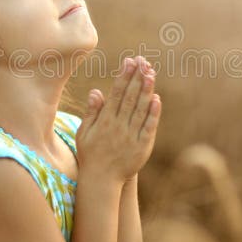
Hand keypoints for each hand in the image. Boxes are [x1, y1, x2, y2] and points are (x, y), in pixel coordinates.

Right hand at [75, 56, 160, 183]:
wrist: (101, 180)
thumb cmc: (91, 154)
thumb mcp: (85, 133)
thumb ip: (92, 112)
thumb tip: (96, 91)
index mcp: (104, 121)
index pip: (115, 94)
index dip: (123, 76)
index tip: (129, 62)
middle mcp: (118, 126)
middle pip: (129, 98)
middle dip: (136, 78)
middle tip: (143, 61)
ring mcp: (131, 136)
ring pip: (140, 109)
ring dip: (146, 91)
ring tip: (151, 73)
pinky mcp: (142, 146)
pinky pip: (148, 127)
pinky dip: (153, 113)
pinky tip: (157, 99)